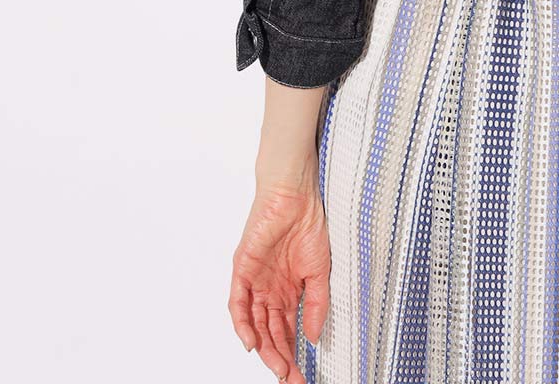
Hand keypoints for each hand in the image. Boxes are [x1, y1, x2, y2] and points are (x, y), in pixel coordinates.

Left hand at [228, 181, 329, 382]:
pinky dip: (242, 324)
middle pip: (271, 333)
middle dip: (280, 358)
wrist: (296, 195)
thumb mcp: (321, 270)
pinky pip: (238, 303)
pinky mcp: (242, 270)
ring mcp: (254, 281)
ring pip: (254, 323)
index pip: (287, 331)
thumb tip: (313, 336)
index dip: (293, 354)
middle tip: (290, 378)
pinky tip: (252, 342)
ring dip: (264, 348)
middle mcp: (269, 290)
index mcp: (287, 291)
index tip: (301, 375)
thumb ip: (317, 304)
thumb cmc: (310, 224)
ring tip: (278, 367)